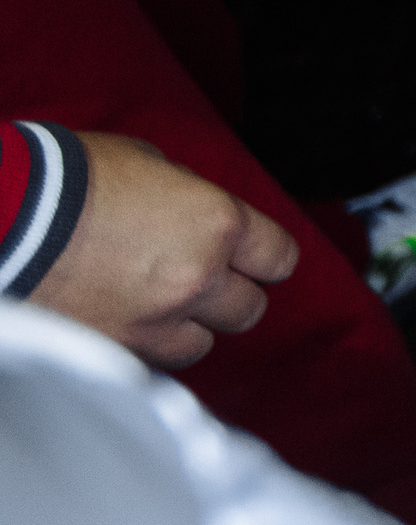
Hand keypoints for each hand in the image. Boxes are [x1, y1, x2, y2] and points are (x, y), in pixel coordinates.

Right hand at [29, 133, 299, 368]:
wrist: (2, 217)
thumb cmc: (69, 178)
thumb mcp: (146, 164)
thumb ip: (187, 195)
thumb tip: (195, 211)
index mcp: (217, 224)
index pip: (278, 258)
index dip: (265, 258)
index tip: (254, 258)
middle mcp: (199, 277)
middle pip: (249, 309)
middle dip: (230, 294)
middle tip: (203, 279)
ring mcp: (157, 320)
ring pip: (202, 344)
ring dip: (188, 326)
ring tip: (159, 304)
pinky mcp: (114, 349)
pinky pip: (152, 361)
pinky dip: (146, 346)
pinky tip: (126, 322)